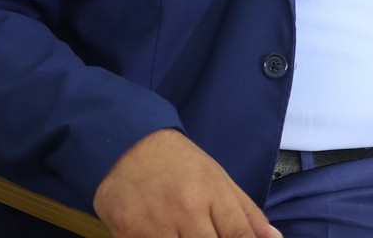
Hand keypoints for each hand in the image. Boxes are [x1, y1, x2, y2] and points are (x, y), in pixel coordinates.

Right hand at [93, 129, 281, 237]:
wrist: (126, 144)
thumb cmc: (178, 164)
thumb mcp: (217, 178)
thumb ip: (247, 213)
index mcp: (212, 192)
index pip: (241, 236)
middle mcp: (185, 209)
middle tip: (206, 235)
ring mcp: (155, 224)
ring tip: (184, 233)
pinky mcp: (127, 233)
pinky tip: (161, 233)